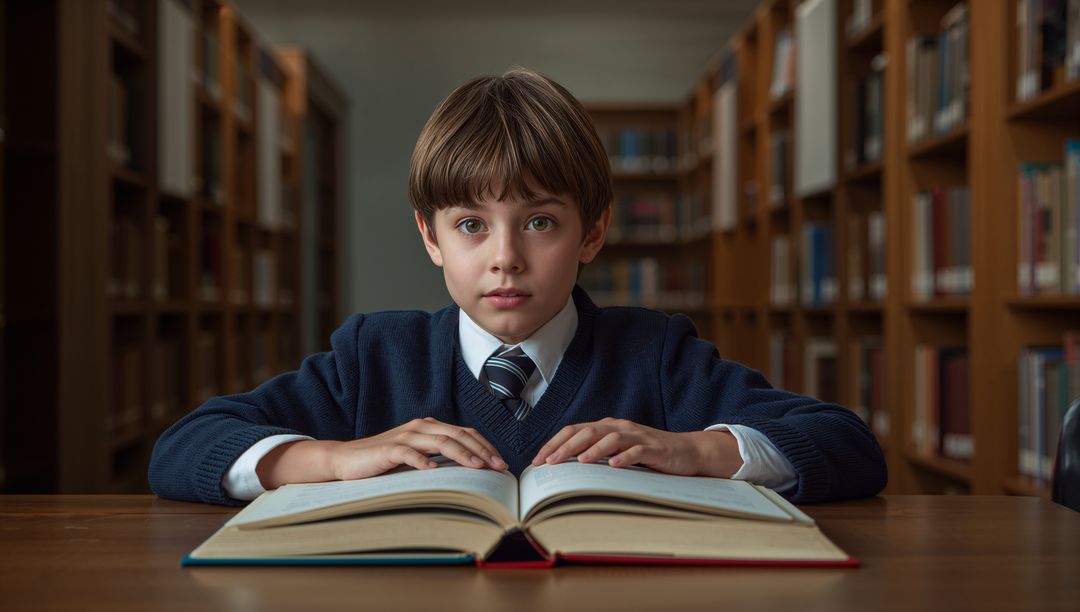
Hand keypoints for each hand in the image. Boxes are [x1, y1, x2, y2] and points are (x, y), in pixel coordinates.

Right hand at [256, 418, 506, 488]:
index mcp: (429, 427)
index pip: (464, 432)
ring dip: (462, 454)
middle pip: (458, 434)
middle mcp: (420, 427)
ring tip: (477, 467)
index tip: (501, 462)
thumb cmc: (384, 461)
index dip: (485, 446)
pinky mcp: (388, 449)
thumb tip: (470, 469)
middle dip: (481, 450)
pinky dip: (423, 461)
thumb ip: (438, 457)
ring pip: (440, 441)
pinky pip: (409, 453)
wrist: (346, 460)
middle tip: (498, 467)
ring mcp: (405, 437)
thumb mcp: (416, 457)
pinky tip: (434, 471)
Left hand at [530, 417, 743, 477]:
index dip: (555, 443)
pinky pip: (637, 451)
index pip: (574, 430)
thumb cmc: (648, 454)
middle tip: (550, 462)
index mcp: (607, 427)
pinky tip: (614, 467)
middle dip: (566, 446)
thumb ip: (596, 455)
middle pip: (588, 431)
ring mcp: (638, 437)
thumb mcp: (618, 452)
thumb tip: (563, 469)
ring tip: (579, 462)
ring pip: (611, 438)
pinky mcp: (654, 449)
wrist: (687, 452)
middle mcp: (620, 428)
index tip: (538, 460)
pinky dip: (624, 457)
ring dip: (593, 449)